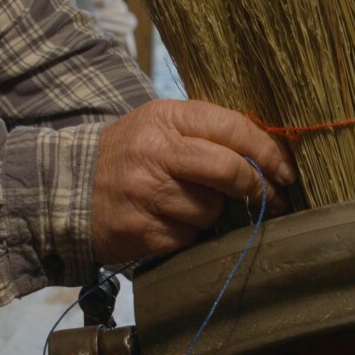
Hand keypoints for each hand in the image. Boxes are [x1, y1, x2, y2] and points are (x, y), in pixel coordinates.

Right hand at [91, 99, 295, 262]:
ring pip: (211, 209)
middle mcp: (157, 152)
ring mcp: (147, 194)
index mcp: (168, 118)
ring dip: (212, 212)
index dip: (269, 152)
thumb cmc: (131, 154)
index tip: (287, 171)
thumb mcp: (163, 126)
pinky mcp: (142, 232)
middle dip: (256, 187)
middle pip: (229, 171)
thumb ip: (210, 133)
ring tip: (187, 203)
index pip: (234, 128)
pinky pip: (189, 236)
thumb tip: (270, 155)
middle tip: (270, 197)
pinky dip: (188, 232)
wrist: (68, 189)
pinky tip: (168, 221)